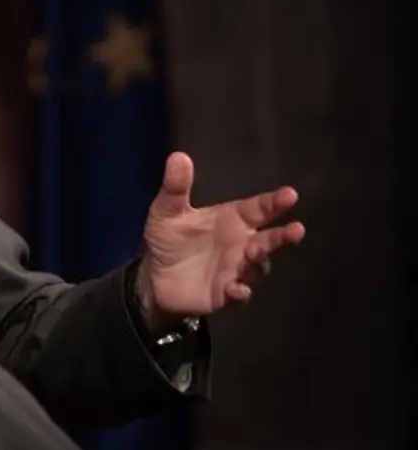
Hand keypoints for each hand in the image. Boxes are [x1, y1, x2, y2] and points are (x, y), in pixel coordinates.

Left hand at [137, 152, 305, 326]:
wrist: (154, 277)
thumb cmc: (168, 239)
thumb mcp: (167, 211)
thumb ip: (176, 187)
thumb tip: (178, 155)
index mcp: (232, 219)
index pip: (259, 209)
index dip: (274, 202)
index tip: (290, 195)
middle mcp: (242, 244)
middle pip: (269, 239)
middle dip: (283, 236)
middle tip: (296, 230)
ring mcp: (237, 270)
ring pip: (258, 266)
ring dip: (259, 260)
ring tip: (254, 252)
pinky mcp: (226, 293)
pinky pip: (239, 294)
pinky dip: (241, 292)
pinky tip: (238, 289)